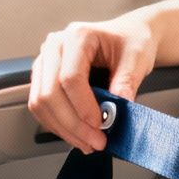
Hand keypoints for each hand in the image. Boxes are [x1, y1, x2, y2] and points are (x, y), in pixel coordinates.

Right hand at [28, 16, 158, 153]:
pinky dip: (58, 125)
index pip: (70, 78)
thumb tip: (115, 111)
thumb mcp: (137, 59)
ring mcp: (46, 61)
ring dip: (63, 129)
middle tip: (95, 141)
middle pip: (49, 93)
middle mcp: (56, 46)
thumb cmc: (132, 41)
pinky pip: (42, 107)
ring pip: (40, 103)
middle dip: (72, 124)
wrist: (129, 36)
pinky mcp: (44, 77)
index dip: (83, 106)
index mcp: (77, 36)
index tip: (100, 124)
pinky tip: (78, 134)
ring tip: (87, 142)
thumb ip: (126, 83)